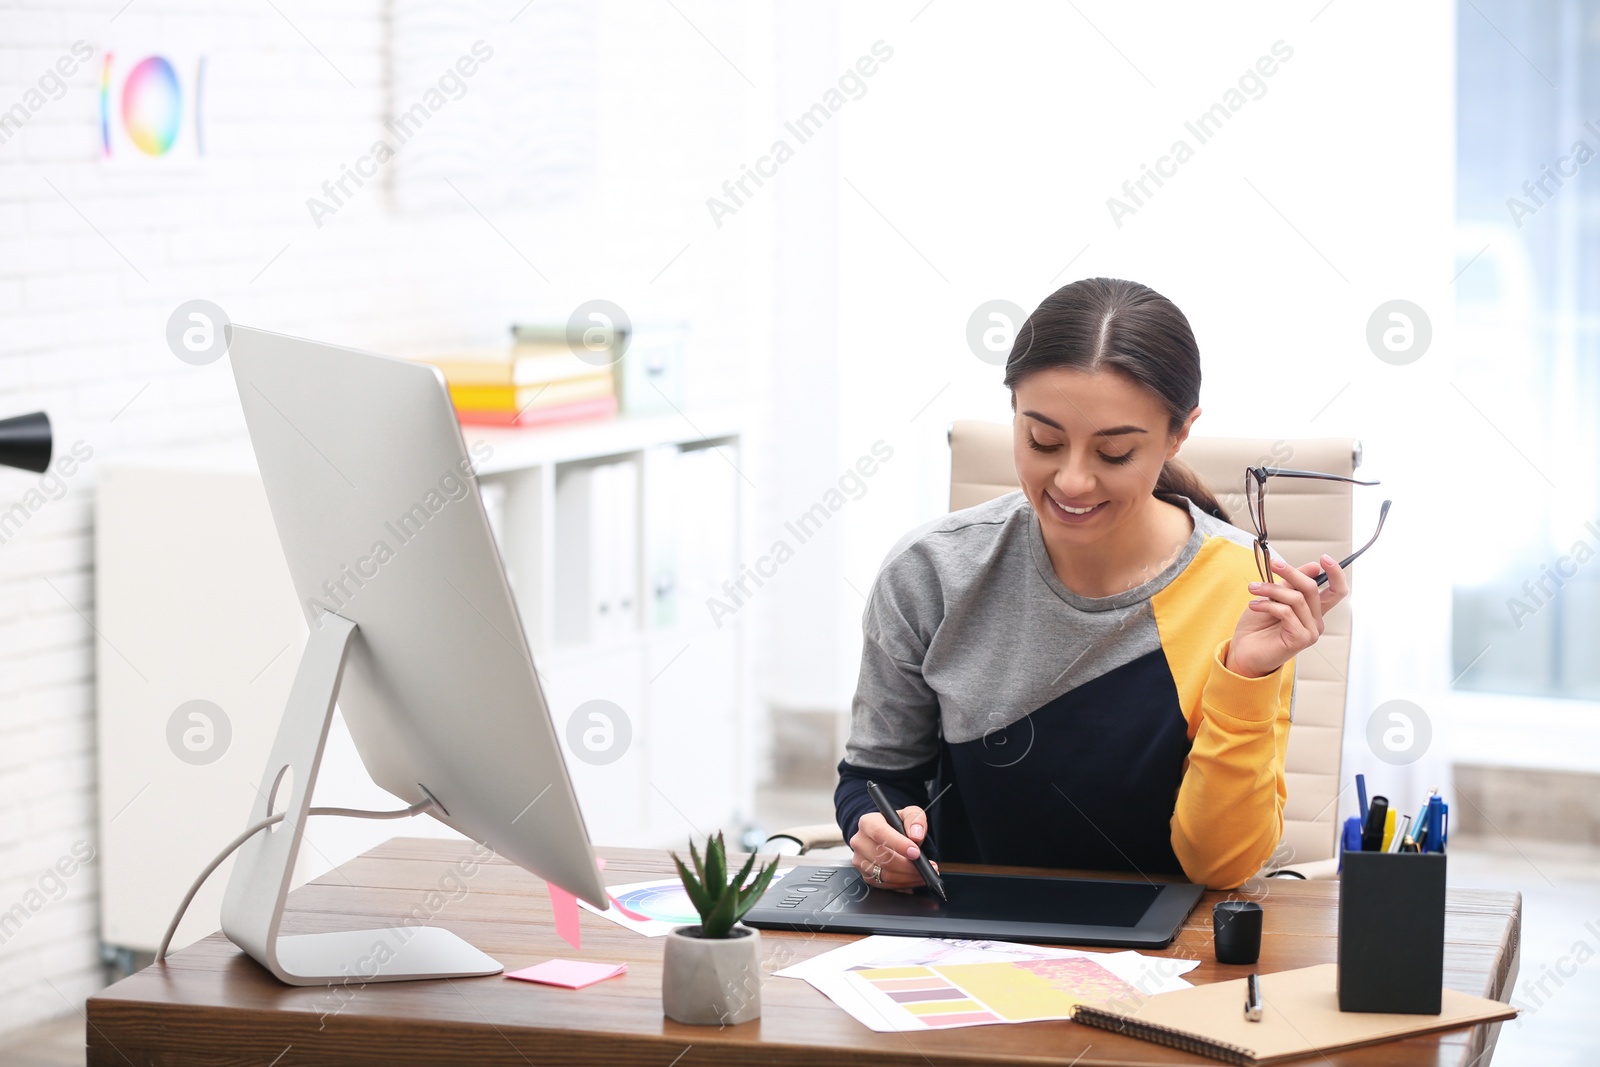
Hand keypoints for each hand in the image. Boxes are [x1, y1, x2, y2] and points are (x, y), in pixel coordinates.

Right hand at [849, 805, 939, 892]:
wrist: (887, 836)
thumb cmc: (897, 824)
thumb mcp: (910, 814)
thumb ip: (915, 819)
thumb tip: (916, 834)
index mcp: (868, 822)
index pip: (879, 833)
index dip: (898, 844)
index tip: (915, 852)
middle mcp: (860, 842)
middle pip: (883, 858)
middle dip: (909, 866)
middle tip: (926, 866)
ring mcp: (860, 861)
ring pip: (885, 875)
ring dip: (909, 877)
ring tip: (924, 873)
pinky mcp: (865, 876)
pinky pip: (885, 885)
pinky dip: (903, 884)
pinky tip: (914, 878)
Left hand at [1225, 554, 1348, 678]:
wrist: (1244, 652)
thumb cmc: (1257, 627)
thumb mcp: (1274, 598)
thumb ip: (1291, 584)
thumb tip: (1313, 566)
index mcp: (1313, 610)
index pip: (1336, 591)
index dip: (1336, 574)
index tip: (1324, 558)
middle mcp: (1316, 621)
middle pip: (1312, 588)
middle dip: (1291, 573)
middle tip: (1273, 564)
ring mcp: (1310, 631)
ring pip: (1297, 598)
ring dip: (1272, 589)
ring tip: (1253, 589)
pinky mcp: (1301, 639)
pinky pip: (1287, 612)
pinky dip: (1268, 604)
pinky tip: (1254, 605)